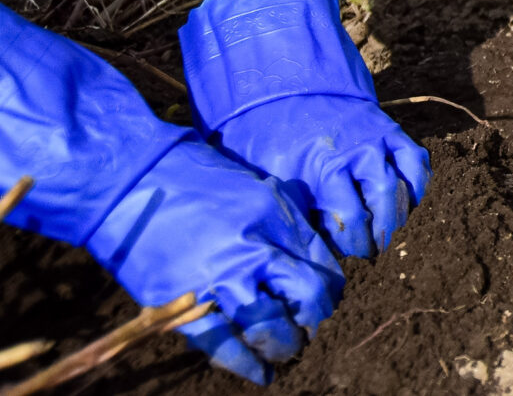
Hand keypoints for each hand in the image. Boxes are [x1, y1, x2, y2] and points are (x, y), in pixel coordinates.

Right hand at [94, 135, 346, 382]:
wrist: (138, 185)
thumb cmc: (202, 183)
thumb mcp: (261, 193)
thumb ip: (291, 228)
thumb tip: (318, 265)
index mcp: (278, 222)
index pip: (323, 269)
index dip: (330, 292)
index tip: (325, 300)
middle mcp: (254, 252)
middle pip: (306, 300)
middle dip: (312, 319)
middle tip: (306, 325)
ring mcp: (219, 281)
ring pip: (269, 328)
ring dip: (283, 344)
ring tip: (286, 347)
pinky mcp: (183, 305)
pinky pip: (223, 346)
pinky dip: (246, 364)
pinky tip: (262, 373)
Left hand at [180, 0, 432, 260]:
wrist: (280, 73)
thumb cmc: (259, 128)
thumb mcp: (260, 169)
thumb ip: (285, 203)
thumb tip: (297, 241)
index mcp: (318, 167)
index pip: (345, 220)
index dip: (346, 244)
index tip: (338, 257)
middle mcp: (352, 153)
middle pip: (378, 205)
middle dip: (373, 236)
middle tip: (365, 250)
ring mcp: (374, 138)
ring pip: (400, 185)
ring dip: (397, 214)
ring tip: (386, 230)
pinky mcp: (387, 127)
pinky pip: (414, 159)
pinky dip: (416, 183)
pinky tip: (405, 201)